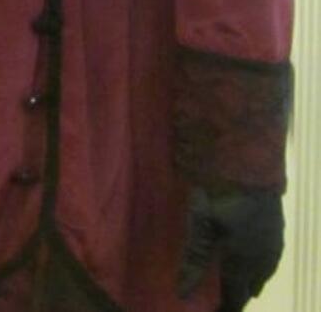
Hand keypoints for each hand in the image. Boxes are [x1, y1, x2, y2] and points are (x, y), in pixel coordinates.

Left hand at [176, 186, 283, 310]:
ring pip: (261, 274)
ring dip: (247, 280)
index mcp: (245, 263)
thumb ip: (193, 260)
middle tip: (219, 297)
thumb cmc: (220, 192)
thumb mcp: (201, 224)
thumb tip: (182, 294)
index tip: (212, 310)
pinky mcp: (276, 228)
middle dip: (235, 295)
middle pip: (249, 287)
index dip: (225, 308)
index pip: (235, 298)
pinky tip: (247, 258)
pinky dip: (256, 265)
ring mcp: (273, 244)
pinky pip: (268, 258)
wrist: (250, 162)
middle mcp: (264, 260)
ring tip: (234, 284)